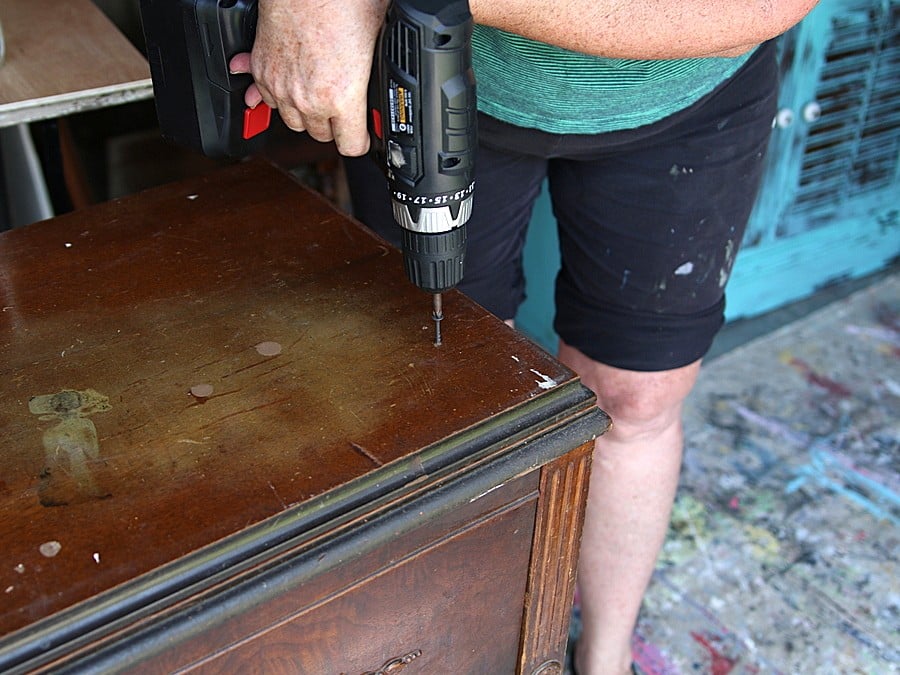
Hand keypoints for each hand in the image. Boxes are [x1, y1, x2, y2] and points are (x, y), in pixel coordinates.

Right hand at [229, 0, 388, 156]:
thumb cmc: (340, 2)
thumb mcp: (377, 37)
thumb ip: (378, 66)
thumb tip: (388, 72)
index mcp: (342, 96)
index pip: (351, 146)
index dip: (361, 141)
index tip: (363, 135)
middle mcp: (309, 99)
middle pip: (322, 136)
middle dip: (334, 125)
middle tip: (342, 110)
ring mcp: (282, 88)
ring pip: (295, 123)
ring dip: (307, 114)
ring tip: (318, 97)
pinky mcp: (262, 73)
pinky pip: (270, 101)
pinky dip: (281, 96)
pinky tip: (294, 83)